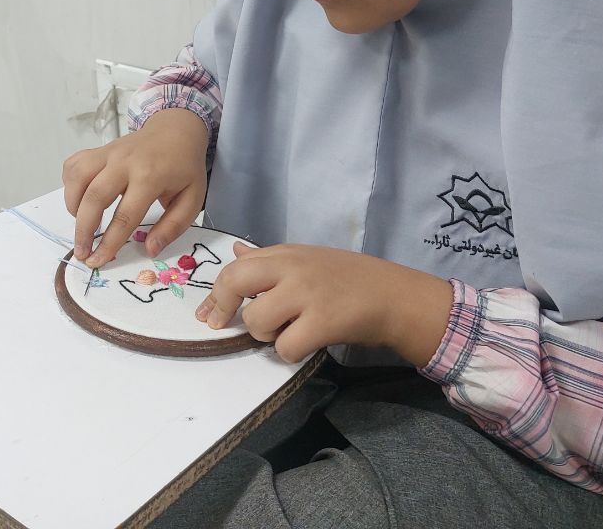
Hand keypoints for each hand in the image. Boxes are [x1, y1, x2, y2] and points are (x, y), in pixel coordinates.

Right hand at [62, 108, 208, 266]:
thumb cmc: (184, 168)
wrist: (176, 130)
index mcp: (150, 176)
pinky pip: (74, 166)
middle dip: (83, 230)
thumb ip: (173, 226)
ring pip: (78, 179)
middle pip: (94, 198)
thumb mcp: (192, 198)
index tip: (98, 262)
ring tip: (82, 224)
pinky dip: (70, 185)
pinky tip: (80, 198)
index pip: (125, 216)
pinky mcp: (98, 149)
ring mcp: (108, 153)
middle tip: (81, 252)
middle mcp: (125, 162)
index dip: (109, 243)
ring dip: (73, 206)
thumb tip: (150, 250)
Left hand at [196, 243, 453, 365]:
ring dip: (266, 334)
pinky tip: (307, 342)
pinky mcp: (322, 321)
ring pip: (257, 320)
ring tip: (289, 330)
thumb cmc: (349, 278)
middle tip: (225, 324)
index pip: (236, 266)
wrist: (394, 294)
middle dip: (224, 307)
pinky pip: (284, 346)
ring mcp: (307, 293)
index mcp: (286, 253)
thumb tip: (236, 251)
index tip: (208, 314)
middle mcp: (293, 268)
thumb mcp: (307, 259)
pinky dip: (290, 351)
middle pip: (235, 281)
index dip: (216, 293)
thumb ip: (270, 259)